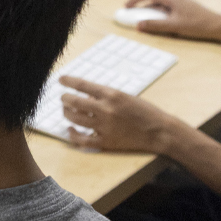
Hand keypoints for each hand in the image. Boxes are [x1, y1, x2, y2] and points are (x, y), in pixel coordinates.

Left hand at [59, 76, 177, 152]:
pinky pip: (82, 140)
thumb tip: (86, 96)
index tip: (61, 79)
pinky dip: (73, 135)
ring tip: (66, 111)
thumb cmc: (145, 112)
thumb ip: (107, 96)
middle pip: (74, 102)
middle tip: (63, 98)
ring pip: (75, 119)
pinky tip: (70, 130)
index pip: (83, 85)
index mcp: (112, 94)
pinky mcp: (105, 142)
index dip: (69, 81)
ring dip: (67, 113)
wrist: (159, 131)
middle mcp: (105, 109)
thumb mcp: (126, 97)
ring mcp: (104, 126)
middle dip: (65, 98)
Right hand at [125, 0, 220, 40]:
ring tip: (142, 17)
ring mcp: (180, 2)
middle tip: (131, 10)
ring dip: (149, 7)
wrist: (216, 25)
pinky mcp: (183, 8)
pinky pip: (166, 6)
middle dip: (140, 1)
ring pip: (160, 1)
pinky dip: (157, 11)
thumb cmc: (198, 24)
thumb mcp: (174, 26)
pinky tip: (157, 20)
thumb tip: (139, 25)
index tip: (127, 6)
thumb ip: (156, 26)